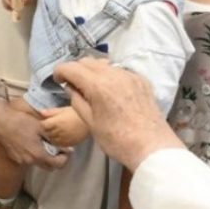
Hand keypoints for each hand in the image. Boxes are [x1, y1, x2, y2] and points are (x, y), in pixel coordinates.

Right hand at [0, 101, 67, 169]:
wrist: (1, 122)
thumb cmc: (21, 123)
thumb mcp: (40, 127)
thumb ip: (53, 139)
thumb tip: (67, 147)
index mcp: (38, 154)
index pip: (57, 164)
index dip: (64, 159)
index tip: (65, 152)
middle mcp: (30, 161)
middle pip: (48, 168)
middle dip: (55, 161)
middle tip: (58, 151)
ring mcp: (21, 160)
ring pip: (37, 164)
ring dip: (43, 158)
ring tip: (44, 145)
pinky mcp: (14, 157)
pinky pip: (28, 160)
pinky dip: (33, 155)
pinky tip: (31, 144)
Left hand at [40, 106, 89, 146]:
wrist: (90, 121)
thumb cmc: (76, 113)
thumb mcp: (63, 110)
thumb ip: (51, 112)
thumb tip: (41, 112)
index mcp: (56, 122)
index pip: (43, 125)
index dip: (43, 123)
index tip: (46, 122)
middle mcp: (58, 131)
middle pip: (46, 133)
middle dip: (47, 130)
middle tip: (50, 127)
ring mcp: (64, 138)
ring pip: (52, 140)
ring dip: (52, 137)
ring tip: (56, 132)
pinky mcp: (70, 143)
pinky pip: (60, 145)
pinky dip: (58, 142)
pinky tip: (61, 137)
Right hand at [52, 58, 183, 170]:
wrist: (152, 147)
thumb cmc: (117, 140)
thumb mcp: (90, 122)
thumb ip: (77, 100)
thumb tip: (71, 87)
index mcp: (98, 86)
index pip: (72, 68)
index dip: (60, 71)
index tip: (57, 80)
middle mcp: (114, 75)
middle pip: (88, 61)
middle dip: (76, 70)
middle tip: (73, 85)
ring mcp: (130, 76)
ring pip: (105, 64)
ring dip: (93, 71)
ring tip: (92, 88)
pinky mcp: (142, 81)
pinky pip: (120, 71)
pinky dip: (110, 76)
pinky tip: (111, 92)